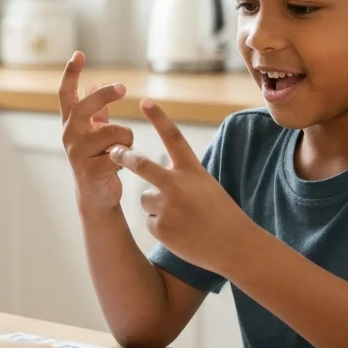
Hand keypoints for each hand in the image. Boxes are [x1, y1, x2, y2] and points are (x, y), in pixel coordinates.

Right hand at [58, 51, 134, 213]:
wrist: (96, 195)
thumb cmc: (97, 160)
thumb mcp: (94, 132)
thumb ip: (94, 110)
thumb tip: (94, 83)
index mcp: (71, 123)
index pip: (66, 94)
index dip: (71, 73)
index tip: (78, 54)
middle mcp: (70, 134)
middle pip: (86, 106)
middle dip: (105, 94)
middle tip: (123, 87)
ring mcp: (78, 152)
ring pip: (114, 131)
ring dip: (126, 139)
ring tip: (120, 152)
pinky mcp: (91, 169)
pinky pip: (120, 152)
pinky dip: (126, 156)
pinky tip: (119, 166)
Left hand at [111, 99, 255, 273]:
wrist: (235, 246)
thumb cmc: (222, 215)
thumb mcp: (206, 187)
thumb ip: (181, 179)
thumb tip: (153, 184)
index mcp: (193, 170)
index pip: (173, 138)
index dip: (158, 118)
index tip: (144, 101)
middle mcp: (177, 185)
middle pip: (142, 165)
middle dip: (124, 156)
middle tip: (113, 151)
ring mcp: (167, 206)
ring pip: (145, 199)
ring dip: (156, 207)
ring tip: (181, 219)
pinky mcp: (160, 227)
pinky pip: (150, 222)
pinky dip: (161, 227)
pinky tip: (180, 233)